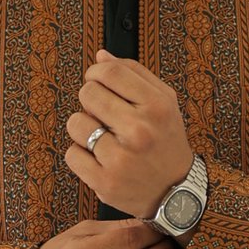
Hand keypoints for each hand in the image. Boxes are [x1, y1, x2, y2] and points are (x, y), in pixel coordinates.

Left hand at [64, 52, 194, 218]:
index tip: (96, 80)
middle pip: (88, 93)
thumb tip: (100, 56)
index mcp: (157, 106)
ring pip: (75, 123)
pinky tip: (99, 158)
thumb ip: (134, 74)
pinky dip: (81, 155)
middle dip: (91, 100)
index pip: (110, 72)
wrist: (176, 193)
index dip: (96, 73)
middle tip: (103, 113)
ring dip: (84, 128)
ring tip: (101, 137)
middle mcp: (139, 131)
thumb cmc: (166, 142)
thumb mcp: (164, 102)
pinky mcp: (105, 182)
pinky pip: (72, 154)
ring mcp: (120, 158)